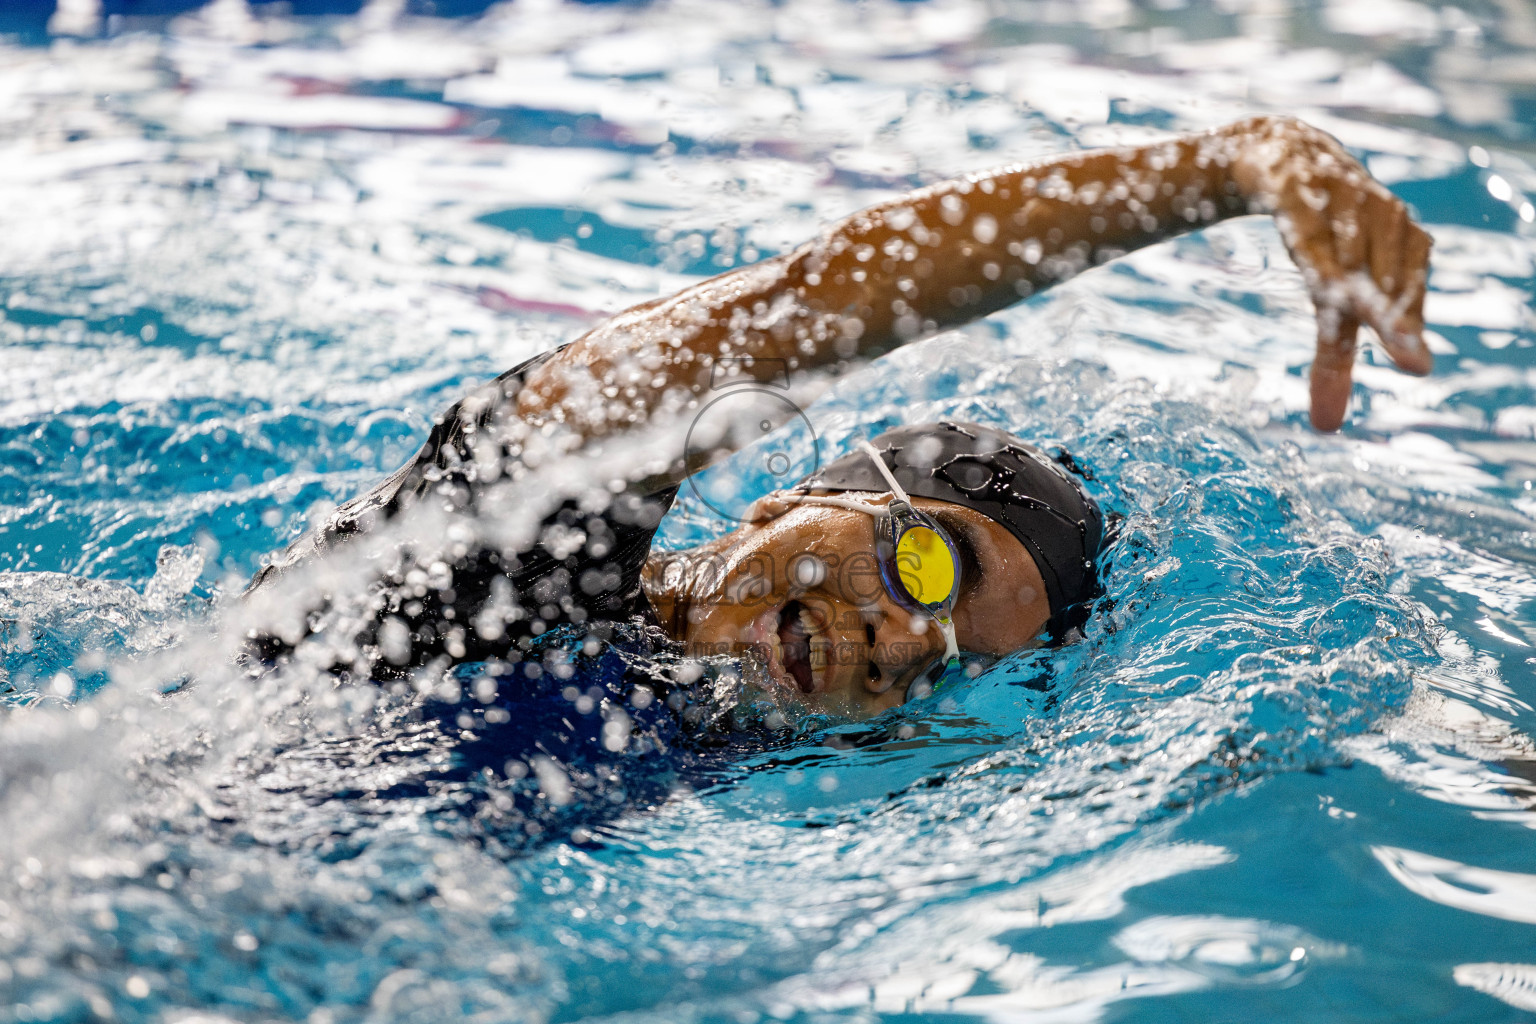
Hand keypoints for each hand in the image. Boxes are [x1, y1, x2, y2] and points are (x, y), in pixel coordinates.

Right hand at [1229, 117, 1433, 430]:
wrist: (1287, 155)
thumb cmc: (1320, 235)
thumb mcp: (1328, 296)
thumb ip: (1333, 358)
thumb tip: (1326, 429)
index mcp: (1405, 250)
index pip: (1401, 302)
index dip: (1403, 332)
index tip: (1414, 367)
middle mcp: (1384, 221)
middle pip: (1382, 283)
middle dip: (1393, 320)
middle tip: (1411, 362)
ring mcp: (1344, 199)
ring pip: (1344, 251)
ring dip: (1349, 281)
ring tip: (1347, 308)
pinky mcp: (1300, 185)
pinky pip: (1306, 218)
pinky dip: (1312, 241)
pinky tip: (1313, 266)